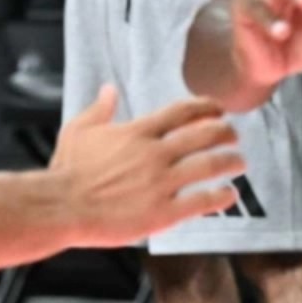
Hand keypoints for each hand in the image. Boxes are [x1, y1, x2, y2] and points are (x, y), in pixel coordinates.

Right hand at [49, 86, 244, 247]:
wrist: (61, 206)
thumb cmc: (67, 170)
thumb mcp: (79, 130)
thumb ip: (99, 109)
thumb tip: (110, 89)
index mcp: (138, 132)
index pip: (182, 112)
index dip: (206, 107)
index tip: (219, 108)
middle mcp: (155, 153)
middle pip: (204, 135)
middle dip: (225, 132)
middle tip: (234, 135)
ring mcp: (161, 183)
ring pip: (209, 166)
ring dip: (230, 161)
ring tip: (240, 161)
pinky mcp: (163, 213)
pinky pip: (201, 202)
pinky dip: (220, 197)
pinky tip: (230, 195)